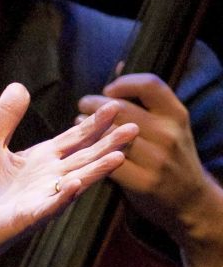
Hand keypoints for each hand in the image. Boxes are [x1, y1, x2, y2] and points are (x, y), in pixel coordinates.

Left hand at [0, 83, 135, 266]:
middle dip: (108, 144)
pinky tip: (76, 183)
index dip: (93, 123)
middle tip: (135, 127)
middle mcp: (49, 177)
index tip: (115, 106)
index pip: (74, 138)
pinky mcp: (28, 217)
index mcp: (41, 159)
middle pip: (84, 157)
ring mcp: (42, 198)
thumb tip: (19, 85)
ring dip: (96, 170)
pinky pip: (49, 206)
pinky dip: (63, 195)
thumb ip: (5, 118)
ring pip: (76, 181)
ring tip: (119, 156)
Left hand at [82, 73, 222, 266]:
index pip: (150, 85)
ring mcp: (156, 159)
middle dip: (96, 103)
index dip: (124, 83)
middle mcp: (169, 134)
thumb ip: (147, 101)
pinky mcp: (141, 182)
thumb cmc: (173, 157)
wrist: (189, 200)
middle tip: (83, 103)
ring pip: (112, 135)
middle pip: (123, 109)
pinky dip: (90, 151)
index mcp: (177, 115)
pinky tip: (82, 145)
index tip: (108, 89)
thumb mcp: (171, 126)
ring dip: (89, 126)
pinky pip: (107, 162)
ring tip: (77, 120)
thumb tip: (119, 66)